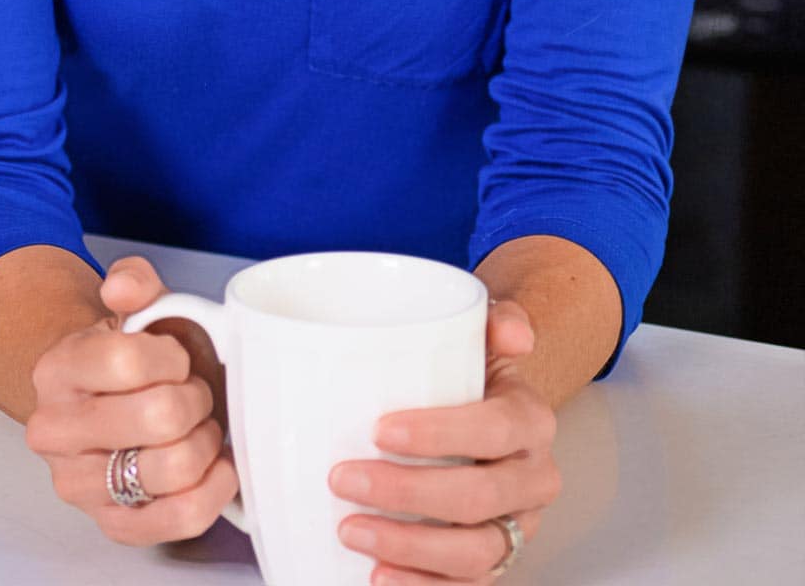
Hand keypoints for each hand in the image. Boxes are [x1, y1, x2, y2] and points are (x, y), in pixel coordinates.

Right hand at [25, 254, 238, 547]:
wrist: (109, 404)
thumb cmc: (133, 358)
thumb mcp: (136, 306)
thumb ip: (134, 281)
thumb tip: (121, 288)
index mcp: (57, 369)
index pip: (127, 361)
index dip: (172, 356)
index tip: (175, 358)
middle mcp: (55, 432)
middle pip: (160, 417)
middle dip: (195, 398)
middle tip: (191, 393)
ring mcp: (80, 486)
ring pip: (175, 469)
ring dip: (205, 441)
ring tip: (196, 427)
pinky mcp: (113, 525)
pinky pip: (182, 517)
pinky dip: (213, 488)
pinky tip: (212, 465)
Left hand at [327, 298, 561, 582]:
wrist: (493, 407)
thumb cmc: (475, 371)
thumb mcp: (484, 334)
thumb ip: (497, 317)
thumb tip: (513, 331)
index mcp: (531, 420)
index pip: (493, 430)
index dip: (440, 434)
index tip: (380, 430)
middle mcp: (533, 478)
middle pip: (478, 498)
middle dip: (406, 494)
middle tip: (344, 479)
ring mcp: (517, 526)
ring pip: (475, 552)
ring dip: (408, 546)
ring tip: (350, 531)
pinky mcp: (497, 560)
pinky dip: (423, 585)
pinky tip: (379, 574)